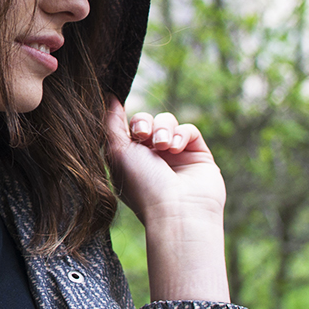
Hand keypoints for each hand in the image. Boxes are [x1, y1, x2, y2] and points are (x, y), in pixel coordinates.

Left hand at [104, 97, 225, 226]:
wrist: (177, 210)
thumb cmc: (142, 184)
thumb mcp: (117, 151)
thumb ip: (112, 123)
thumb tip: (110, 97)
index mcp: (130, 159)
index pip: (128, 128)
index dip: (128, 121)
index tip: (128, 126)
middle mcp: (152, 157)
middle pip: (147, 120)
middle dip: (144, 123)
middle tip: (143, 136)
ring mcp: (176, 155)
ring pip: (167, 122)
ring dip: (162, 128)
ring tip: (162, 146)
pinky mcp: (198, 154)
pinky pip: (189, 130)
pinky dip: (181, 134)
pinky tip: (175, 148)